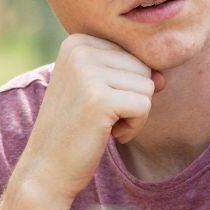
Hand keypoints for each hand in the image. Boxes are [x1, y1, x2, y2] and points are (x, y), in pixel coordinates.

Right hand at [17, 34, 163, 199]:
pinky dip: (133, 127)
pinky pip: (144, 106)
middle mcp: (79, 50)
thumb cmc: (76, 129)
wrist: (46, 168)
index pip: (133, 55)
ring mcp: (87, 73)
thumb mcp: (101, 90)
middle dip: (131, 99)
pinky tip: (108, 135)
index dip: (125, 86)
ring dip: (133, 114)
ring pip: (148, 86)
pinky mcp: (100, 99)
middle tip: (99, 117)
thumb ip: (132, 74)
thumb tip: (163, 78)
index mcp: (77, 41)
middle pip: (143, 68)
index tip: (96, 103)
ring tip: (101, 125)